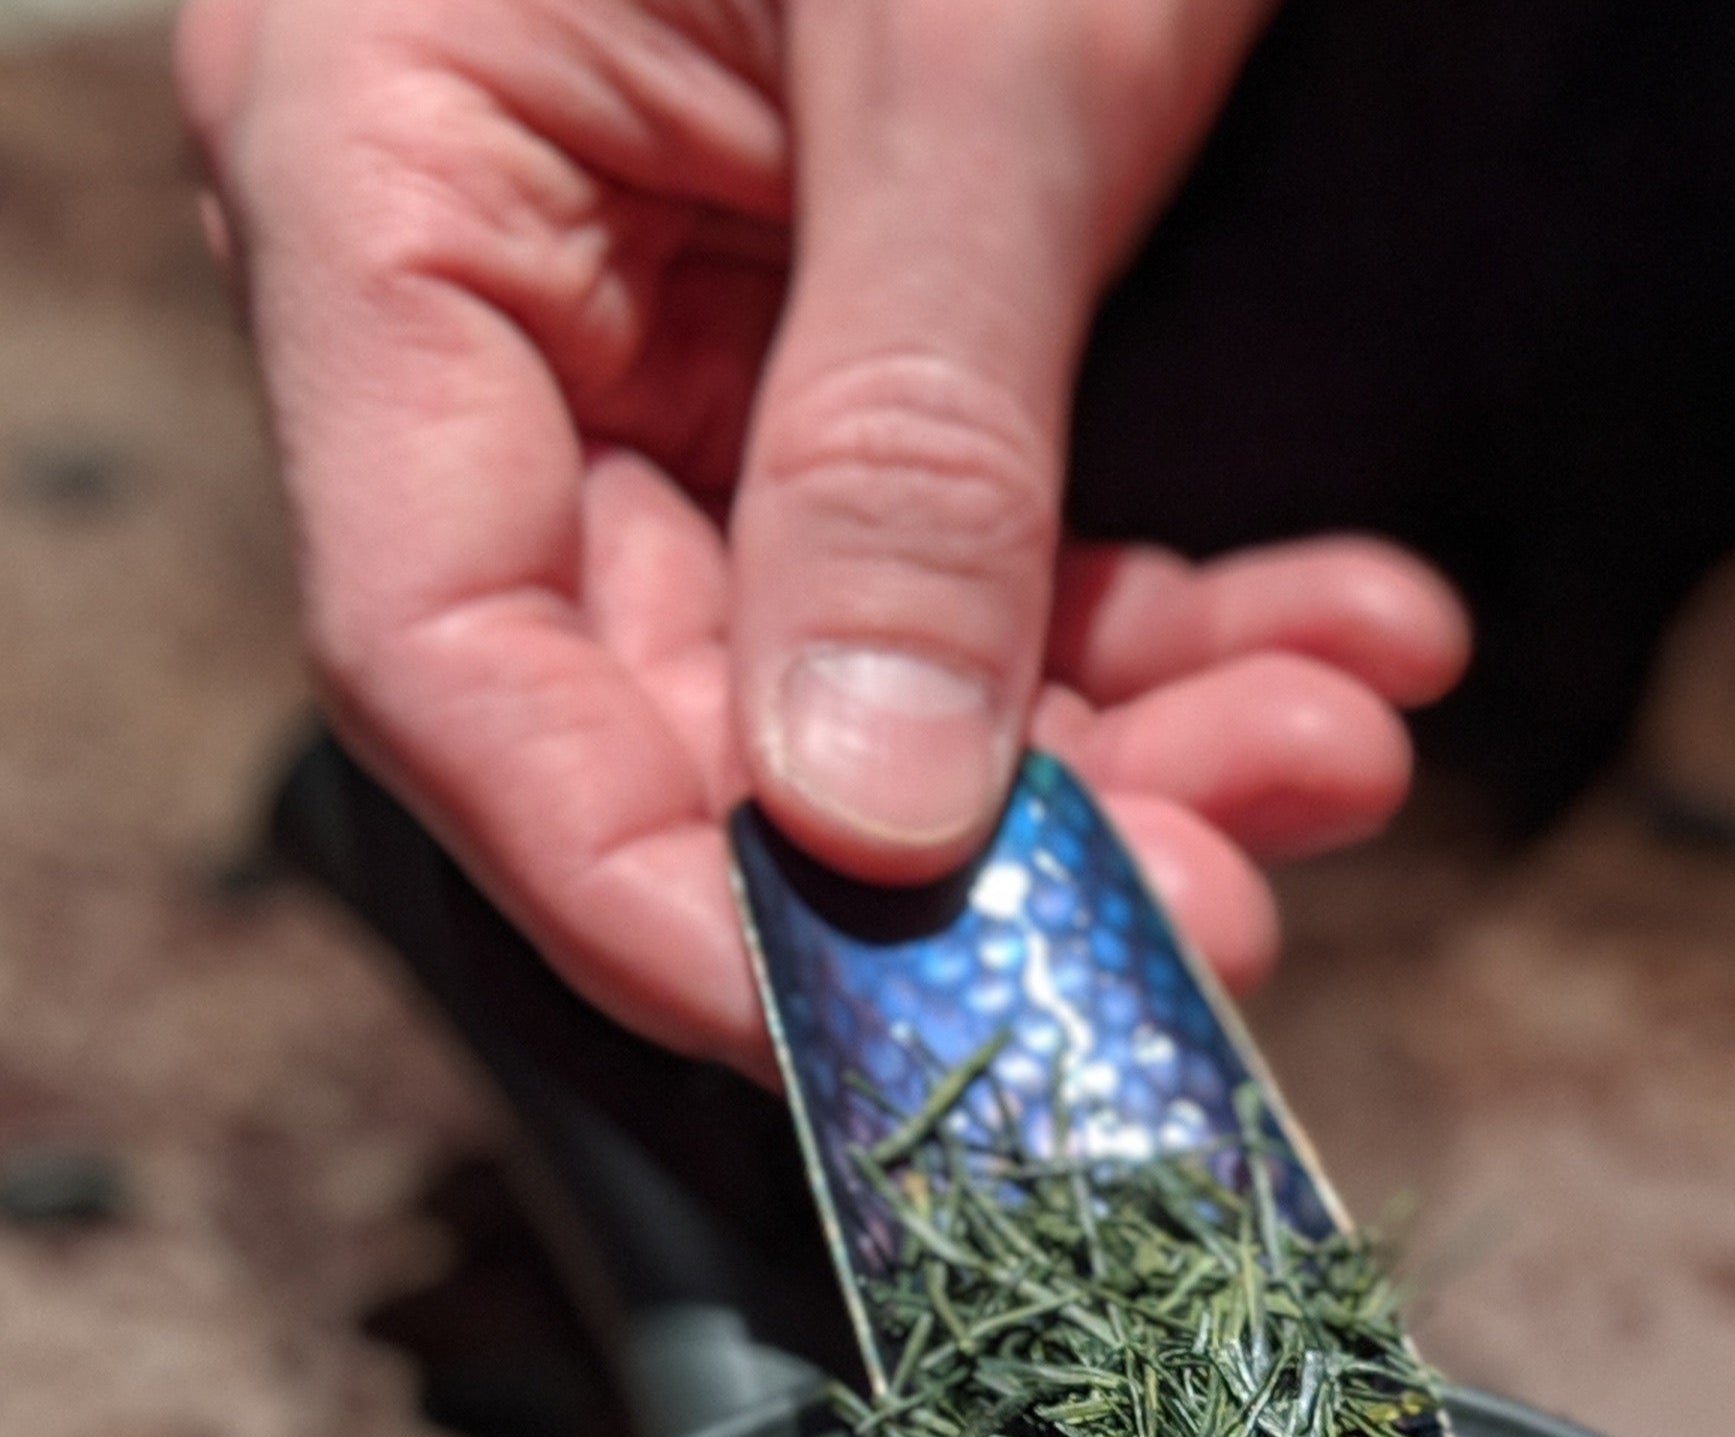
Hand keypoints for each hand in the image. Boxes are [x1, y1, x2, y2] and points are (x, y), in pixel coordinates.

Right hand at [178, 0, 1466, 1073]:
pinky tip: (1349, 633)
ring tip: (1343, 737)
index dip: (650, 897)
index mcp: (385, 187)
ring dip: (1136, 749)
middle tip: (1224, 904)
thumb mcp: (955, 53)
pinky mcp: (880, 353)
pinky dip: (1187, 628)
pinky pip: (1011, 566)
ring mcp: (705, 336)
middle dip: (986, 845)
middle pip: (699, 713)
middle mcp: (519, 299)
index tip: (877, 1039)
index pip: (451, 667)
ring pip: (887, 679)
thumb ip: (903, 438)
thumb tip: (869, 808)